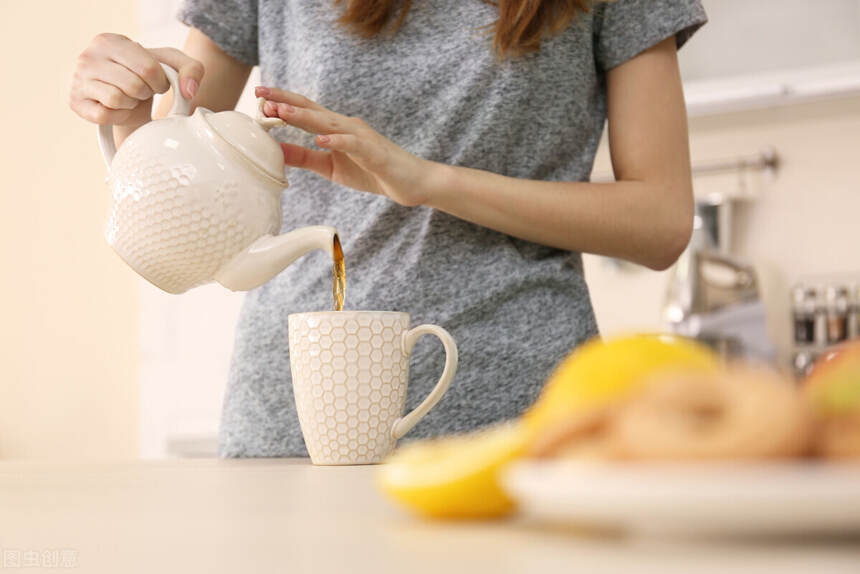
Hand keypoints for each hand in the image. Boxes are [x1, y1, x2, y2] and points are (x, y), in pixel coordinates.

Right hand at [70, 33, 203, 128]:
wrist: (123, 91)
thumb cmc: (147, 74)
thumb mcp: (172, 64)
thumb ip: (193, 70)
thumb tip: (189, 91)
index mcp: (110, 41)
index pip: (148, 68)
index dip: (160, 82)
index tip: (156, 82)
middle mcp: (88, 56)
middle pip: (134, 85)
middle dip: (145, 93)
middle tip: (140, 90)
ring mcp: (78, 79)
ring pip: (117, 100)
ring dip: (131, 104)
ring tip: (128, 96)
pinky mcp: (75, 102)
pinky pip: (104, 115)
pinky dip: (117, 116)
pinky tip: (117, 108)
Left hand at [256, 86, 436, 206]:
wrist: (412, 183)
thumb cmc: (372, 172)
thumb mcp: (331, 167)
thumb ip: (305, 158)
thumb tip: (275, 150)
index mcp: (335, 129)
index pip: (305, 112)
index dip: (282, 104)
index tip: (259, 98)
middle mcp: (347, 126)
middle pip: (313, 110)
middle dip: (286, 101)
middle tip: (262, 94)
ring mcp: (362, 138)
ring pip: (329, 123)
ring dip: (305, 117)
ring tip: (282, 111)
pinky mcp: (375, 153)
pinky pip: (354, 144)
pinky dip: (338, 141)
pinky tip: (321, 140)